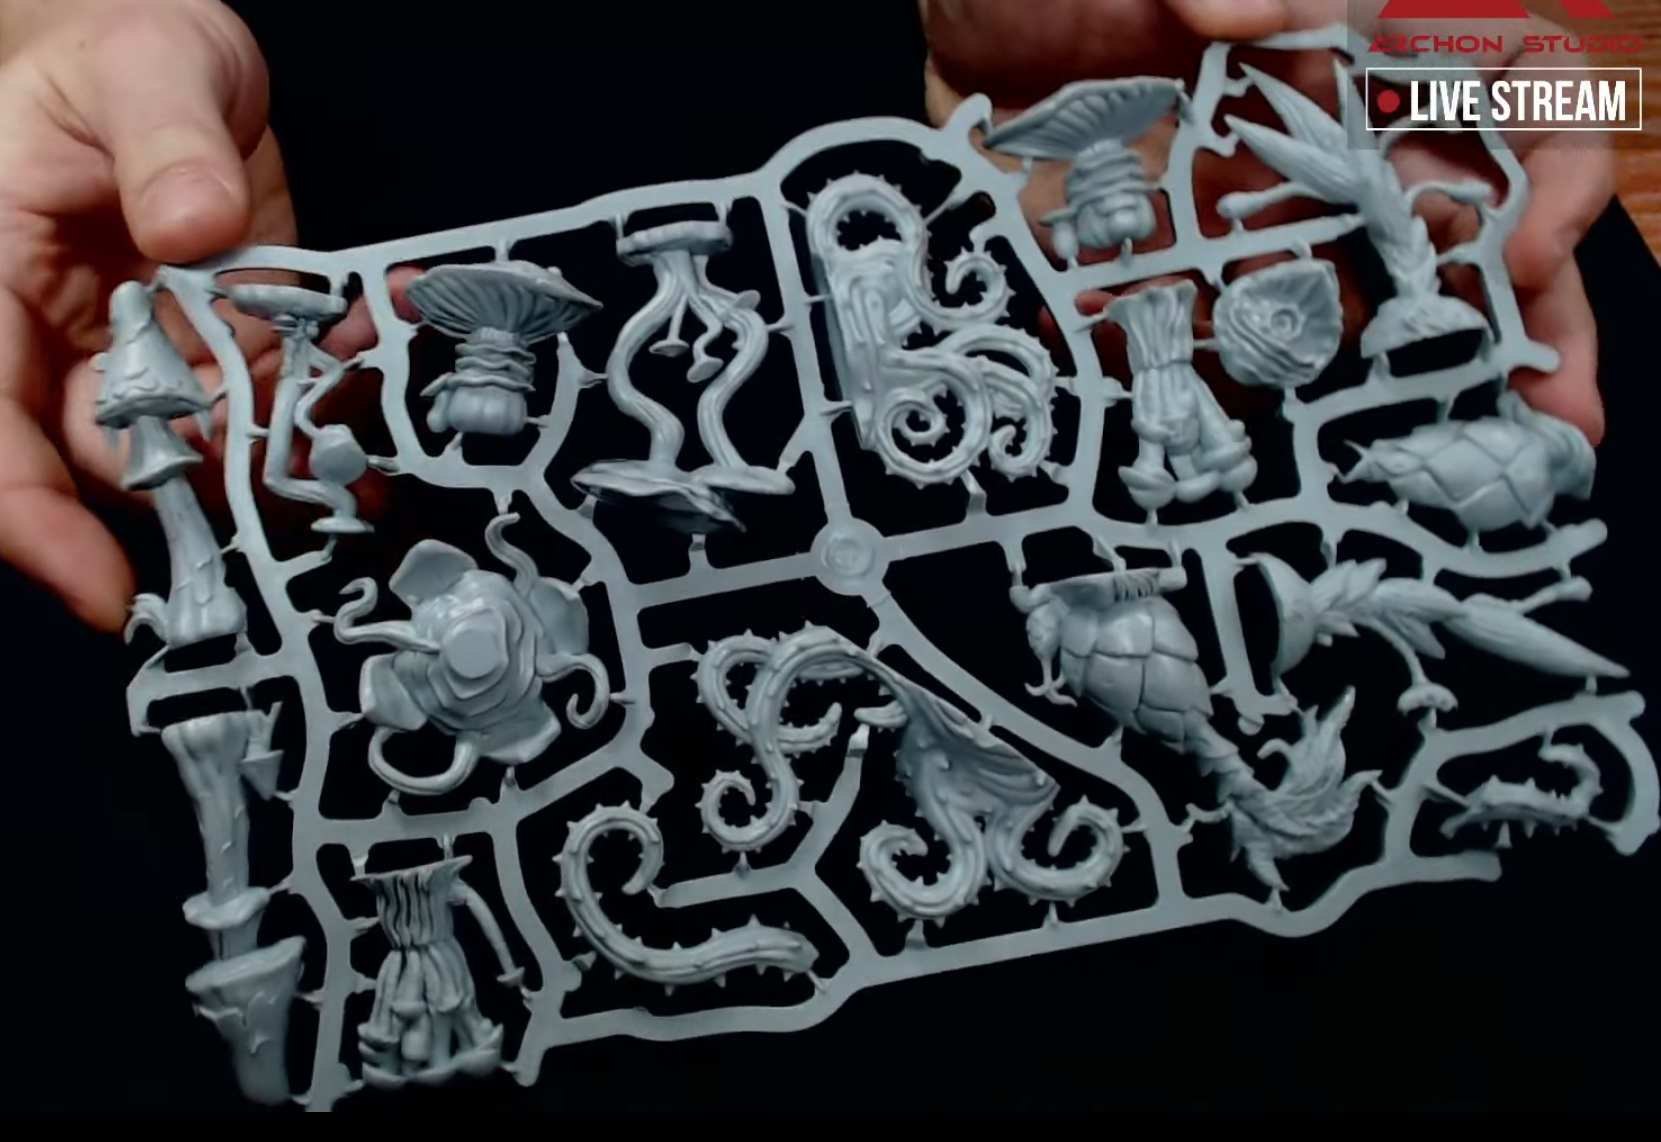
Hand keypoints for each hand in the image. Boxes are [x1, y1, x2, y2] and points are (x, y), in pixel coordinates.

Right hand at [0, 0, 378, 630]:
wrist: (169, 55)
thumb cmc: (117, 47)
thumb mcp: (140, 65)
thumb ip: (165, 140)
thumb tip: (192, 227)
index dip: (31, 522)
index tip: (101, 588)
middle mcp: (65, 342)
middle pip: (112, 465)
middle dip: (206, 501)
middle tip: (305, 502)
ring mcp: (153, 354)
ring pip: (206, 450)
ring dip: (288, 461)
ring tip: (369, 451)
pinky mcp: (228, 348)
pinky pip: (274, 404)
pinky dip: (330, 405)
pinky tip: (380, 376)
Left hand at [919, 0, 1612, 443]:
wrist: (955, 21)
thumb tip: (1253, 14)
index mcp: (1349, 45)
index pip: (1509, 91)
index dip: (1551, 168)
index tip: (1524, 257)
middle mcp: (1318, 139)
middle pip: (1455, 231)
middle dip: (1511, 329)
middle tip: (1555, 433)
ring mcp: (1245, 212)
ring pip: (1339, 306)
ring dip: (1363, 381)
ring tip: (1393, 464)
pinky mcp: (1162, 264)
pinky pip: (1203, 338)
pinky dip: (1203, 379)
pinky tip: (1201, 429)